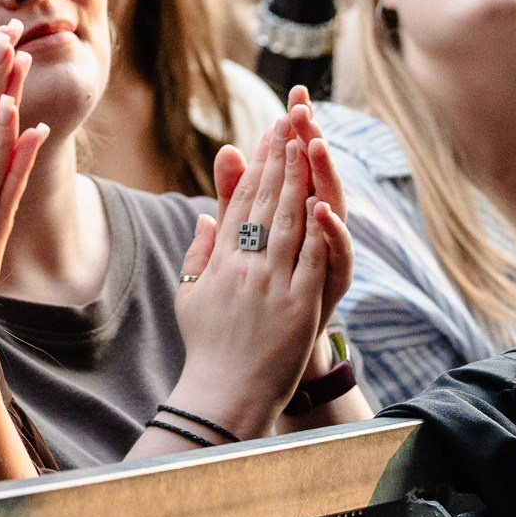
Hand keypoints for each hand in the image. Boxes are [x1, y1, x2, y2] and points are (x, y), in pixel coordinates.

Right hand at [164, 90, 349, 440]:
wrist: (223, 395)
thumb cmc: (207, 347)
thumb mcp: (192, 293)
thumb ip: (200, 252)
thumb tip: (208, 215)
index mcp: (220, 261)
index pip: (240, 202)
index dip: (256, 164)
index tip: (268, 134)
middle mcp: (244, 267)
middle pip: (265, 202)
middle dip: (280, 158)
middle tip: (291, 121)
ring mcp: (271, 285)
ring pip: (287, 222)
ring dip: (299, 181)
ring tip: (307, 145)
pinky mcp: (298, 307)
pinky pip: (309, 261)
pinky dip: (318, 231)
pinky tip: (323, 201)